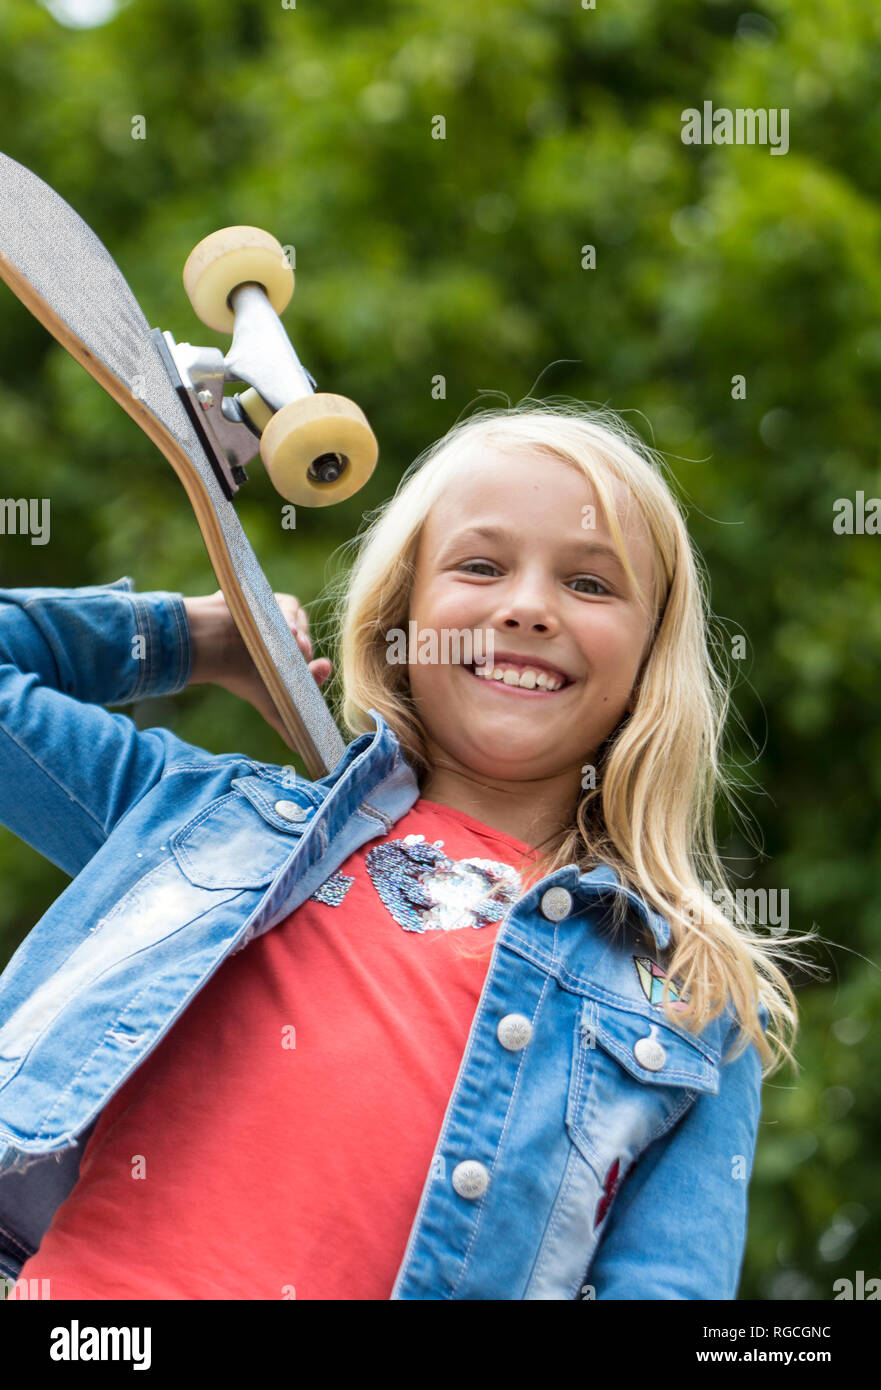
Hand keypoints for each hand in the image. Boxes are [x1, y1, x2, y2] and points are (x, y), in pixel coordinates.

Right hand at [184, 589, 331, 741]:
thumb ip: (289, 728)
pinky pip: (289, 605)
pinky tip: (286, 627)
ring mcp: (278, 621)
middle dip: (309, 650)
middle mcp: (285, 643)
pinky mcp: (270, 602)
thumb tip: (307, 753)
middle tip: (304, 657)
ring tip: (294, 641)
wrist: (211, 647)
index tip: (322, 669)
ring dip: (302, 631)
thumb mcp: (272, 706)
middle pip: (309, 641)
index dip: (320, 670)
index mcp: (289, 664)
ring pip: (302, 622)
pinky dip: (290, 614)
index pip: (314, 666)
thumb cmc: (240, 677)